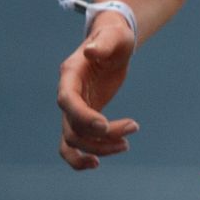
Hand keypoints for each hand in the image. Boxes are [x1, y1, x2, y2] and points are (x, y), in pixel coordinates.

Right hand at [56, 12, 139, 169]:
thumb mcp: (115, 36)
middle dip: (100, 135)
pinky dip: (80, 157)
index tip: (104, 126)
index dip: (82, 116)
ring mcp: (74, 108)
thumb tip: (91, 52)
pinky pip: (73, 143)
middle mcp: (68, 94)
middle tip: (132, 128)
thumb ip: (104, 44)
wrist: (112, 42)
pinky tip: (96, 164)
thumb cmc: (115, 36)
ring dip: (98, 148)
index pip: (68, 100)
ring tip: (126, 144)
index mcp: (70, 74)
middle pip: (73, 125)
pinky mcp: (83, 117)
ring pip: (74, 139)